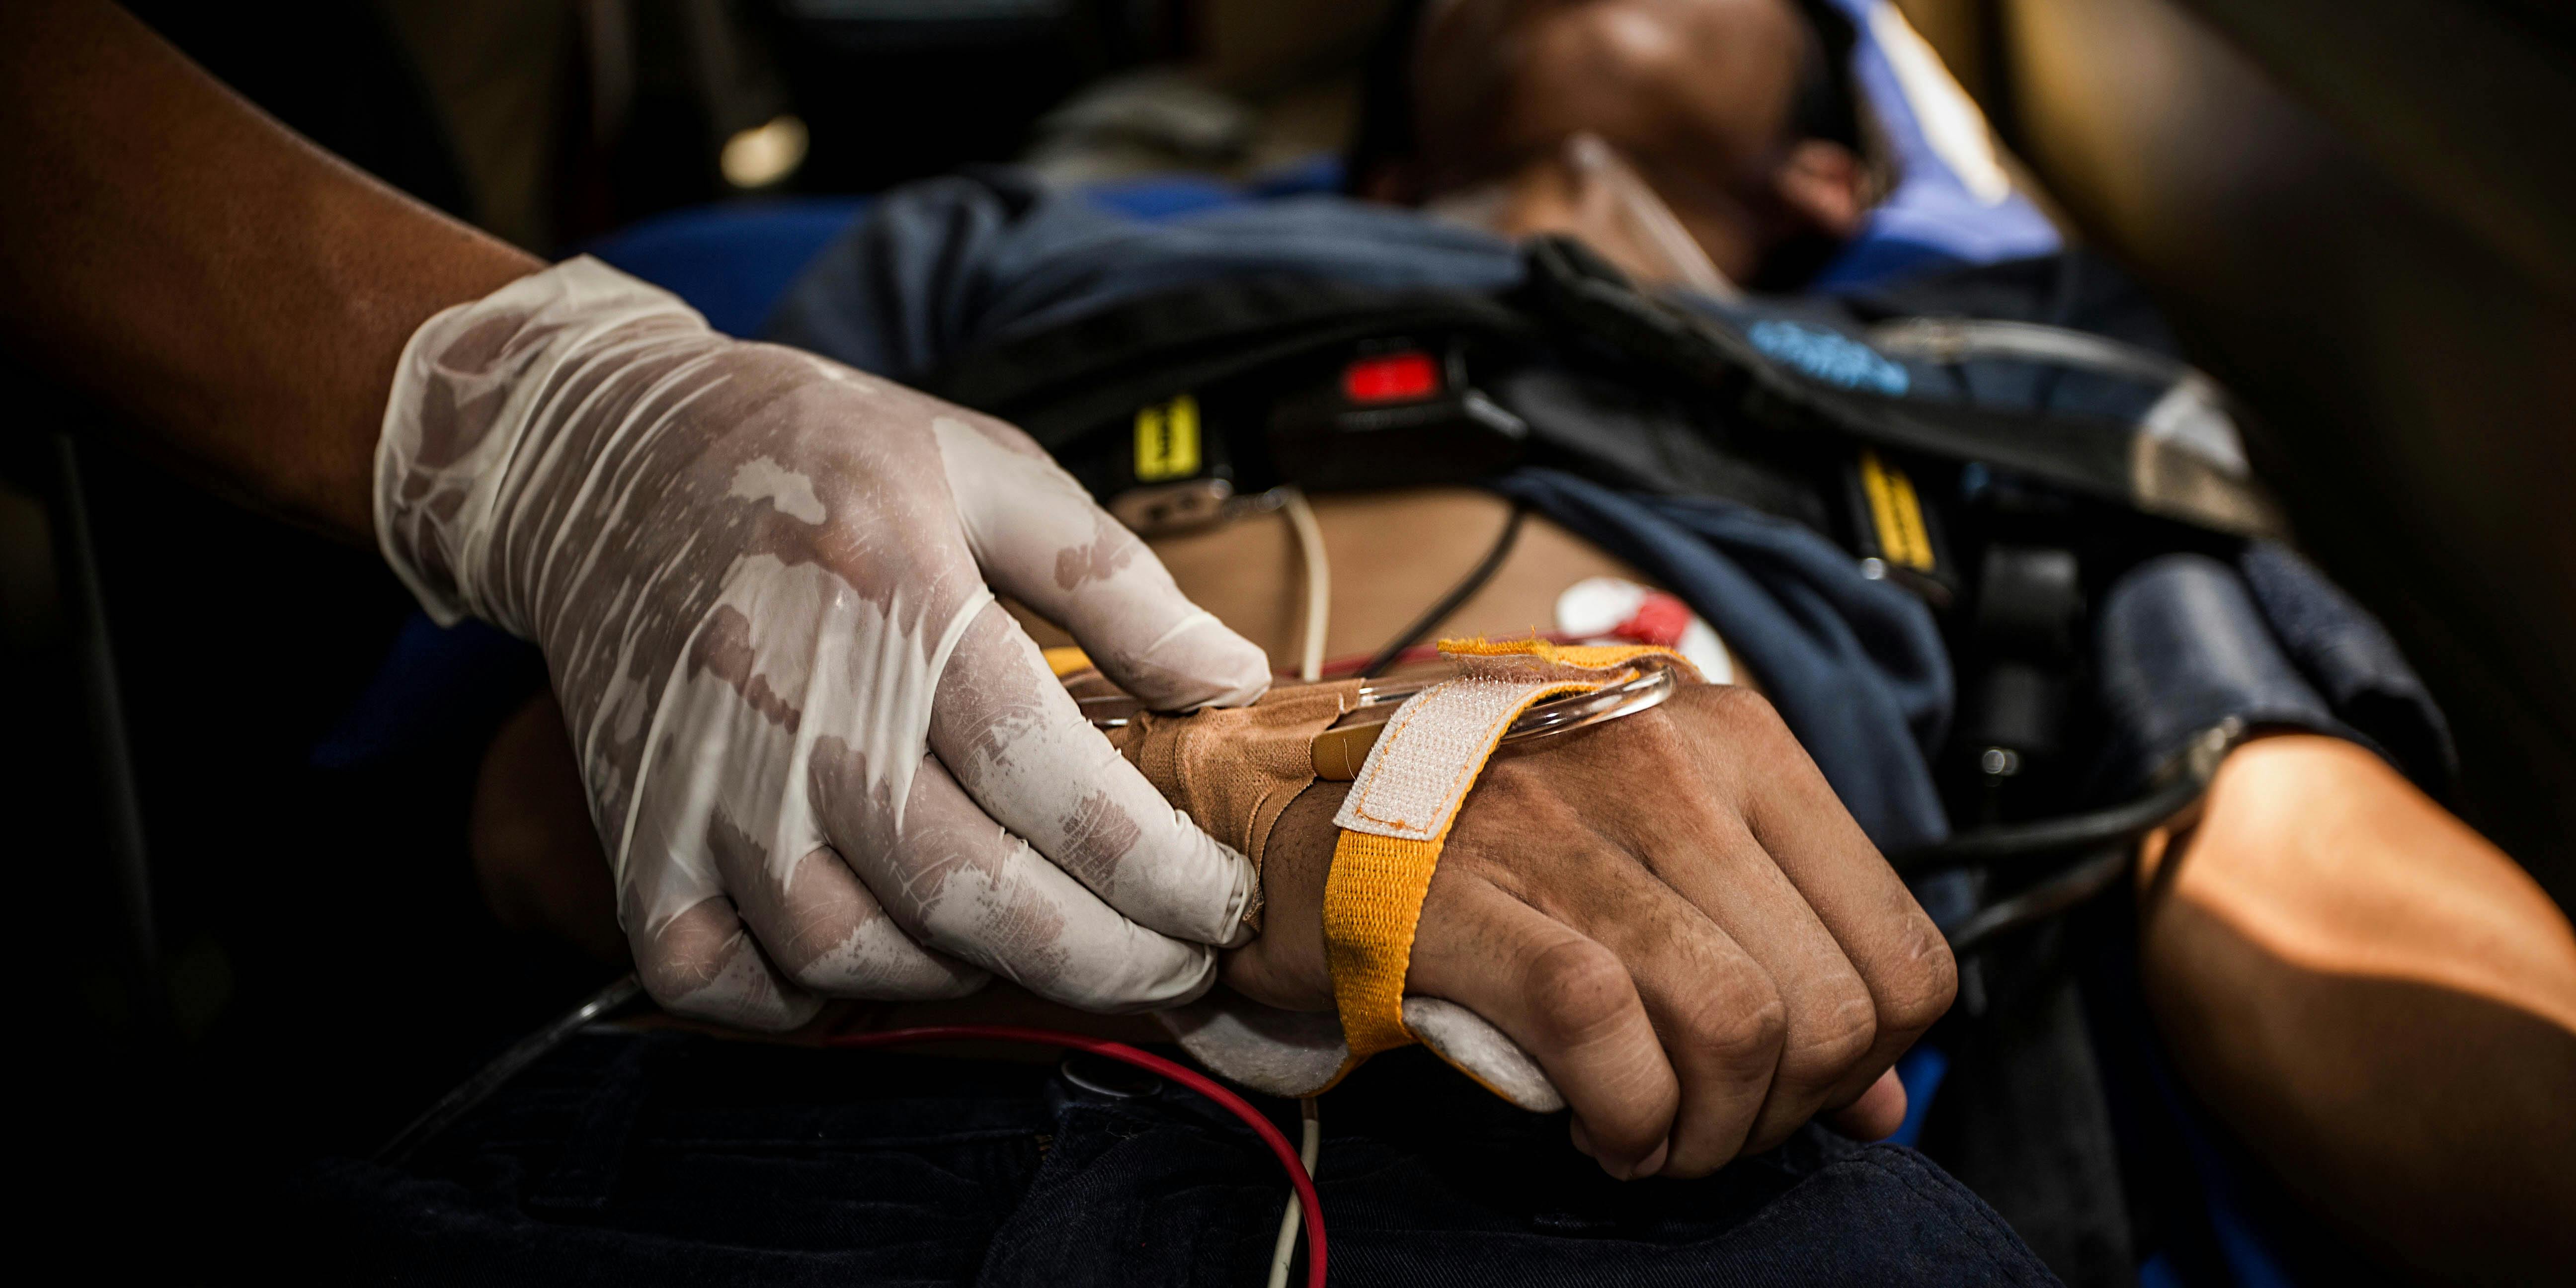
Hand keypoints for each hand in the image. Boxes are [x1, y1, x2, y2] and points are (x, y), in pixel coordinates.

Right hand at [377, 259, 1272, 1028]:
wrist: (601, 452)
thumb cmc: (815, 454)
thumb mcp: (983, 463)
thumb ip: (1114, 579)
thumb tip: (1232, 679)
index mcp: (894, 595)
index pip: (1047, 776)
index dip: (1154, 867)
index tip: (1222, 905)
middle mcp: (791, 701)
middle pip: (963, 889)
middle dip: (1098, 958)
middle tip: (1175, 970)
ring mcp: (701, 780)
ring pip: (848, 952)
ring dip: (963, 978)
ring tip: (1035, 946)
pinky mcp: (635, 833)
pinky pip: (717, 977)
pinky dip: (802, 1002)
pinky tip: (880, 960)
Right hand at [1226, 682, 1952, 1177]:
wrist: (1287, 794)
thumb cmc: (1486, 829)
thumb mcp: (1660, 852)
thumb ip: (1782, 954)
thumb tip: (1883, 1098)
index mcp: (1732, 741)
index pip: (1903, 944)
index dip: (1869, 1060)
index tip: (1791, 1090)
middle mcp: (1665, 762)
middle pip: (1828, 1006)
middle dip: (1782, 1113)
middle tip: (1708, 1130)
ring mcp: (1561, 820)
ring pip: (1736, 1022)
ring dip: (1705, 1130)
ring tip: (1652, 1136)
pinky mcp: (1463, 892)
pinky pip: (1604, 1031)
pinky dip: (1624, 1116)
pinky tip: (1598, 1130)